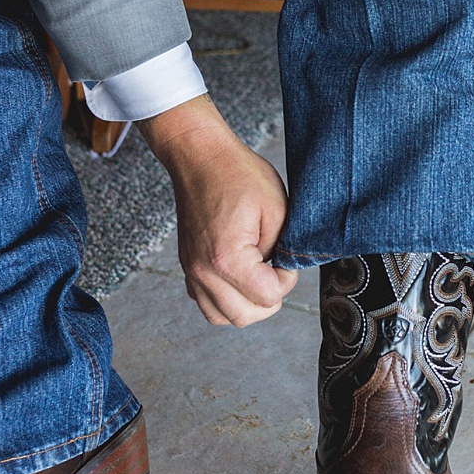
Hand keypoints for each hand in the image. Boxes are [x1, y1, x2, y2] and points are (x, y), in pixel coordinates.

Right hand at [142, 95, 297, 326]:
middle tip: (276, 270)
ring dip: (245, 306)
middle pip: (244, 316)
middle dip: (268, 300)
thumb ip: (285, 249)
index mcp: (227, 258)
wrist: (201, 157)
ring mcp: (191, 270)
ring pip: (221, 316)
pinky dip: (224, 299)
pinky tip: (238, 278)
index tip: (284, 256)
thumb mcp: (278, 209)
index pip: (267, 297)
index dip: (286, 280)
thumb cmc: (237, 175)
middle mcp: (203, 271)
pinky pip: (205, 302)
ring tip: (258, 280)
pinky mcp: (187, 265)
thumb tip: (283, 271)